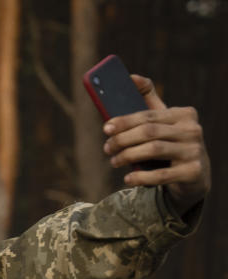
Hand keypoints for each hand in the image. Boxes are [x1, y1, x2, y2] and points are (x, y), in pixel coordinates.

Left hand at [102, 74, 209, 214]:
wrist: (193, 176)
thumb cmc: (170, 143)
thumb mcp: (163, 122)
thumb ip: (148, 100)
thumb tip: (131, 77)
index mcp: (184, 114)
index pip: (149, 115)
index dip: (124, 121)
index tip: (106, 128)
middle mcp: (192, 130)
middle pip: (149, 132)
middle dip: (122, 140)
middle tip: (107, 148)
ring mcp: (194, 151)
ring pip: (154, 150)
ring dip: (128, 156)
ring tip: (114, 161)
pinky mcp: (193, 172)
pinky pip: (161, 174)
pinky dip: (141, 177)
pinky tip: (128, 179)